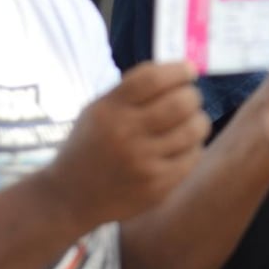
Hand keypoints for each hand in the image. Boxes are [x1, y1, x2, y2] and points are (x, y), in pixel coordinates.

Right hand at [47, 62, 209, 228]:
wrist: (70, 199)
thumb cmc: (90, 146)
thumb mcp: (97, 111)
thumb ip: (131, 91)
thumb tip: (178, 71)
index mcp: (108, 110)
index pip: (153, 79)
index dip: (178, 70)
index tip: (189, 70)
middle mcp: (125, 134)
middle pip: (181, 103)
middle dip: (192, 96)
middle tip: (189, 99)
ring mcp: (143, 162)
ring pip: (194, 129)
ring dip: (198, 121)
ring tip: (190, 122)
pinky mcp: (157, 186)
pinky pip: (193, 156)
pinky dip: (193, 147)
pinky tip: (183, 147)